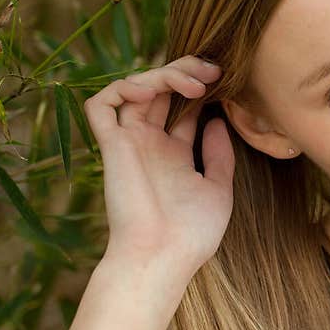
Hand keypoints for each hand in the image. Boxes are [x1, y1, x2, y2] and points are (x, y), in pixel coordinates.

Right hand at [84, 55, 234, 280]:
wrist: (163, 258)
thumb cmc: (191, 234)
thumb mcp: (218, 189)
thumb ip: (218, 155)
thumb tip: (218, 121)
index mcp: (175, 153)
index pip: (184, 106)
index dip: (202, 87)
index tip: (227, 80)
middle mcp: (151, 144)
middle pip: (161, 90)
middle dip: (185, 71)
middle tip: (214, 70)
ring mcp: (130, 143)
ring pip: (135, 88)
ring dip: (164, 74)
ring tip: (196, 83)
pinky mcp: (112, 146)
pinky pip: (102, 105)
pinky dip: (124, 88)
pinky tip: (154, 90)